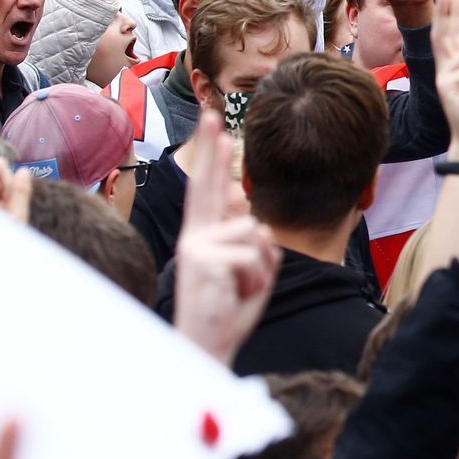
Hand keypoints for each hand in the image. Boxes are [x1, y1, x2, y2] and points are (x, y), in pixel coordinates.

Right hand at [172, 112, 278, 363]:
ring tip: (242, 290)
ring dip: (263, 268)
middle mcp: (195, 236)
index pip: (212, 190)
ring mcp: (196, 246)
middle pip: (210, 186)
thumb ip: (248, 240)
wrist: (209, 346)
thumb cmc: (229, 311)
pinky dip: (257, 280)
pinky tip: (236, 296)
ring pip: (258, 234)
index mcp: (205, 236)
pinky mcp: (204, 260)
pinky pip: (255, 256)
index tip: (216, 124)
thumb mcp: (248, 270)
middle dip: (212, 149)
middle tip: (212, 112)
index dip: (216, 158)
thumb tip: (246, 208)